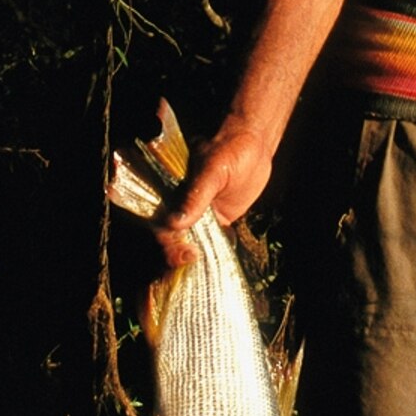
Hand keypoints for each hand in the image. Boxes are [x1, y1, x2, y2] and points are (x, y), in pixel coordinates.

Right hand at [157, 120, 275, 267]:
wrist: (256, 144)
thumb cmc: (231, 148)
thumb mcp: (213, 170)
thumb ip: (196, 195)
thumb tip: (175, 223)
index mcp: (170, 188)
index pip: (158, 219)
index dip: (166, 240)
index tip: (183, 252)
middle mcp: (181, 202)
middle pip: (171, 235)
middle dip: (177, 253)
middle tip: (192, 260)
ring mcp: (199, 212)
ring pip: (189, 240)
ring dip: (192, 257)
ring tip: (201, 270)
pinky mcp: (217, 218)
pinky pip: (209, 239)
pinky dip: (210, 253)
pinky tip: (215, 266)